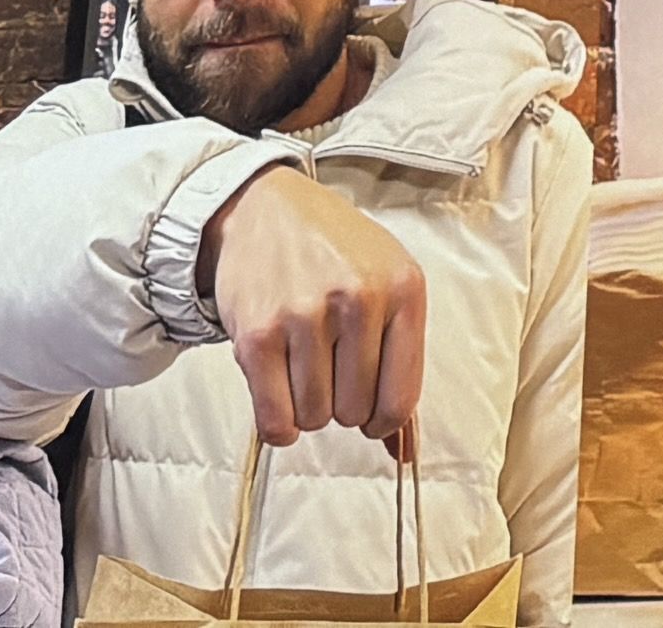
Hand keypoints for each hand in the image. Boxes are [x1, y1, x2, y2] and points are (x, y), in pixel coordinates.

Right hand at [199, 161, 427, 455]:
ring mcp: (305, 315)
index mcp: (403, 289)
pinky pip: (274, 420)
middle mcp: (358, 299)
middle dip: (341, 406)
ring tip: (303, 365)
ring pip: (314, 418)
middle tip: (329, 371)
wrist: (266, 209)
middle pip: (354, 412)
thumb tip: (405, 452)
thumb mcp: (388, 285)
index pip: (401, 398)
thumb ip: (400, 365)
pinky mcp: (257, 334)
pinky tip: (279, 392)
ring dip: (306, 408)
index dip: (383, 421)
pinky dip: (277, 423)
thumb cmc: (336, 252)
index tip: (371, 414)